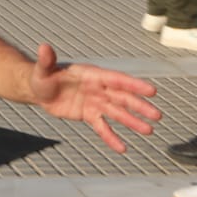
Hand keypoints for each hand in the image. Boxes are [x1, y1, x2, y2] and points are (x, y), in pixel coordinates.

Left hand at [28, 43, 159, 152]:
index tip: (151, 91)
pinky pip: (102, 128)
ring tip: (148, 131)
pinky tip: (122, 148)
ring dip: (132, 122)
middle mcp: (98, 89)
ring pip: (117, 113)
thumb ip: (46, 60)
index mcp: (92, 75)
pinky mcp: (89, 115)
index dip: (134, 85)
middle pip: (122, 98)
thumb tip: (44, 47)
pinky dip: (111, 138)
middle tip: (157, 115)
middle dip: (139, 106)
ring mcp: (95, 102)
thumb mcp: (43, 70)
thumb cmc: (43, 76)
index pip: (116, 80)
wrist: (40, 90)